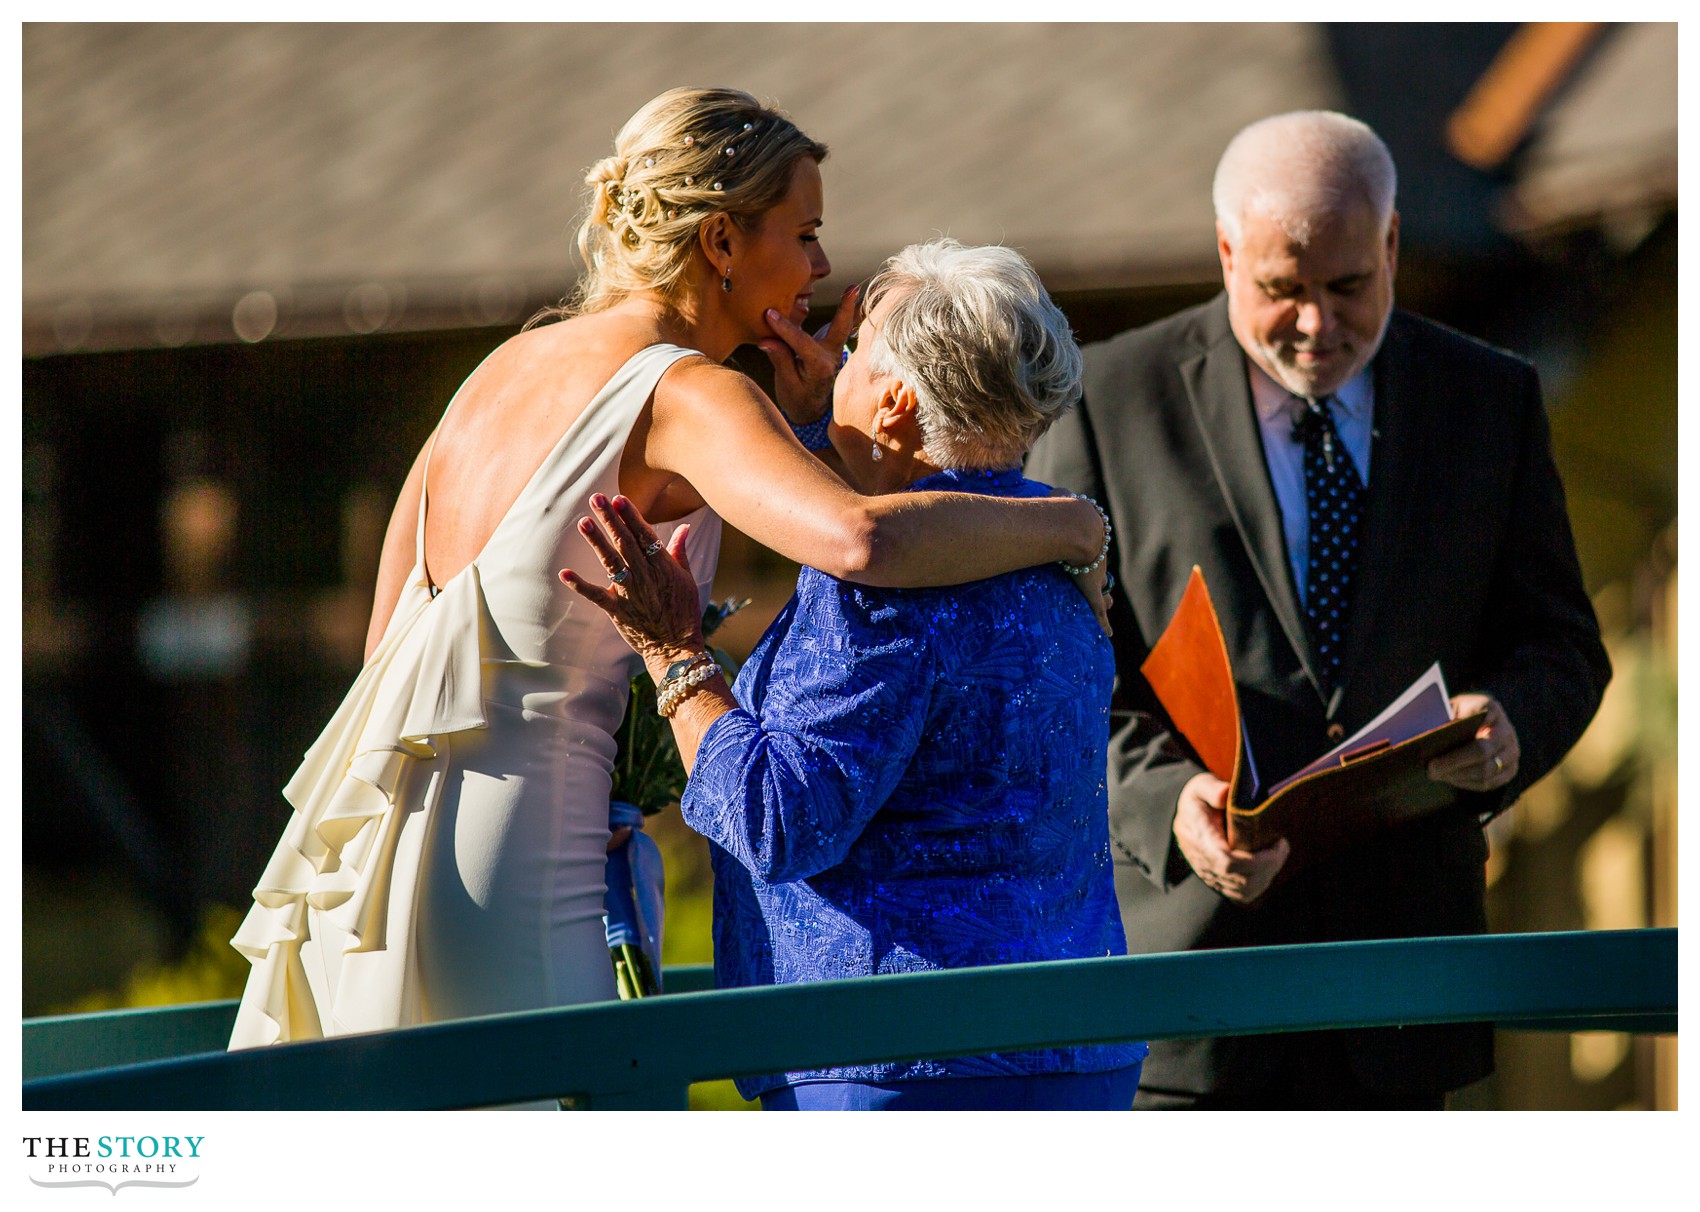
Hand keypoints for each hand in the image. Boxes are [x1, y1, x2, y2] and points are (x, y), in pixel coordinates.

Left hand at [559, 493, 705, 673]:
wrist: (676, 647)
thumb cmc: (684, 611)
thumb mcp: (687, 578)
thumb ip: (680, 551)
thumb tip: (684, 526)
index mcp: (663, 566)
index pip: (646, 535)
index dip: (632, 516)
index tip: (619, 498)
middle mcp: (645, 576)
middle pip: (625, 542)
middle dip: (611, 519)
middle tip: (596, 498)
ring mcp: (630, 593)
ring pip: (611, 562)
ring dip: (596, 542)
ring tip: (584, 522)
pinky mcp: (617, 610)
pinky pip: (596, 596)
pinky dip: (579, 585)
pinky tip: (564, 572)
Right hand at [756, 283, 859, 422]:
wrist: (811, 408)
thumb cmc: (797, 397)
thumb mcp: (785, 383)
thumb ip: (779, 359)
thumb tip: (765, 340)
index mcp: (820, 368)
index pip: (801, 342)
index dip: (783, 328)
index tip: (768, 314)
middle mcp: (832, 357)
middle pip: (840, 330)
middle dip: (845, 309)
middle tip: (852, 289)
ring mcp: (836, 350)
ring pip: (845, 325)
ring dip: (850, 306)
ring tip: (855, 287)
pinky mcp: (834, 345)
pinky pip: (844, 327)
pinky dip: (849, 312)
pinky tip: (855, 295)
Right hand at [1048, 488, 1112, 636]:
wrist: (1075, 526)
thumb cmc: (1063, 513)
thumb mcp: (1061, 501)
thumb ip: (1058, 495)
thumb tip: (1055, 488)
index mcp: (1085, 544)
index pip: (1089, 557)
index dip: (1090, 563)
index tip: (1092, 569)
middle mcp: (1092, 561)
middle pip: (1100, 577)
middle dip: (1102, 585)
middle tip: (1108, 595)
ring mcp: (1094, 577)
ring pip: (1102, 595)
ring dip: (1103, 604)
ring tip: (1106, 615)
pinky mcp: (1092, 591)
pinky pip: (1099, 611)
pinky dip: (1104, 623)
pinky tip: (1108, 634)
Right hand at [1172, 773, 1290, 903]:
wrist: (1185, 816)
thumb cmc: (1197, 800)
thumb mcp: (1200, 786)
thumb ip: (1211, 789)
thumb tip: (1225, 795)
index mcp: (1201, 839)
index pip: (1228, 863)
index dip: (1256, 861)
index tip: (1275, 844)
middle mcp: (1204, 863)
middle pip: (1241, 880)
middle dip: (1269, 866)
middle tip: (1282, 846)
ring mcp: (1210, 875)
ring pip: (1244, 890)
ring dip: (1267, 875)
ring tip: (1277, 854)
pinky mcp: (1218, 882)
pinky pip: (1242, 895)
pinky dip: (1260, 885)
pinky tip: (1268, 868)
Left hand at [1427, 693, 1519, 791]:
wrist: (1473, 728)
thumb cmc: (1454, 717)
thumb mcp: (1448, 710)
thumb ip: (1442, 719)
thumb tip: (1429, 737)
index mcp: (1490, 707)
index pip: (1483, 711)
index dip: (1469, 719)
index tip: (1451, 728)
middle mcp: (1506, 729)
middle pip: (1482, 749)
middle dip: (1454, 761)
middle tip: (1431, 768)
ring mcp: (1512, 750)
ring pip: (1486, 770)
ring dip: (1458, 775)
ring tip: (1436, 775)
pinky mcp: (1510, 769)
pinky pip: (1490, 782)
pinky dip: (1466, 782)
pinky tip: (1449, 779)